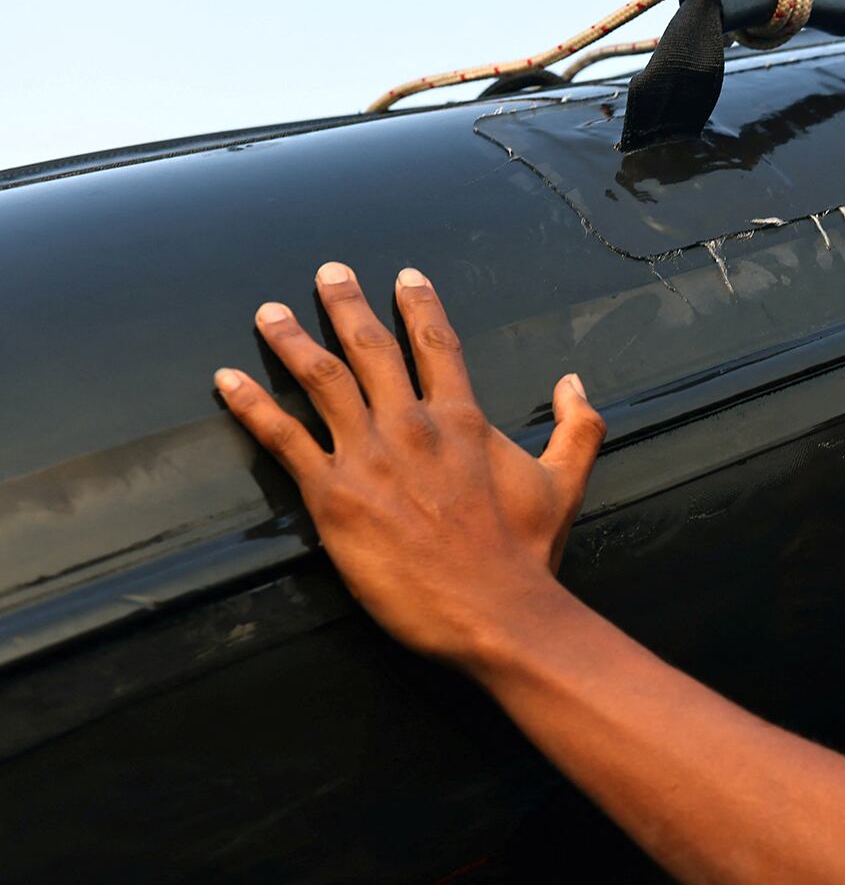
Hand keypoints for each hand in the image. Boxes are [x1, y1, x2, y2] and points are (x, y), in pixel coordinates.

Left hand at [214, 263, 605, 661]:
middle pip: (370, 347)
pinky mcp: (333, 497)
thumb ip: (577, 428)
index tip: (405, 277)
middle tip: (328, 273)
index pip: (436, 345)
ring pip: (320, 379)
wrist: (497, 611)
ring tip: (269, 312)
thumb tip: (575, 383)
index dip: (419, 305)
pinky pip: (283, 439)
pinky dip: (252, 406)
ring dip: (290, 340)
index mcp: (462, 421)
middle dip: (345, 304)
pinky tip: (227, 381)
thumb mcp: (566, 483)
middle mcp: (411, 426)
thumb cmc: (528, 554)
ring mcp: (369, 458)